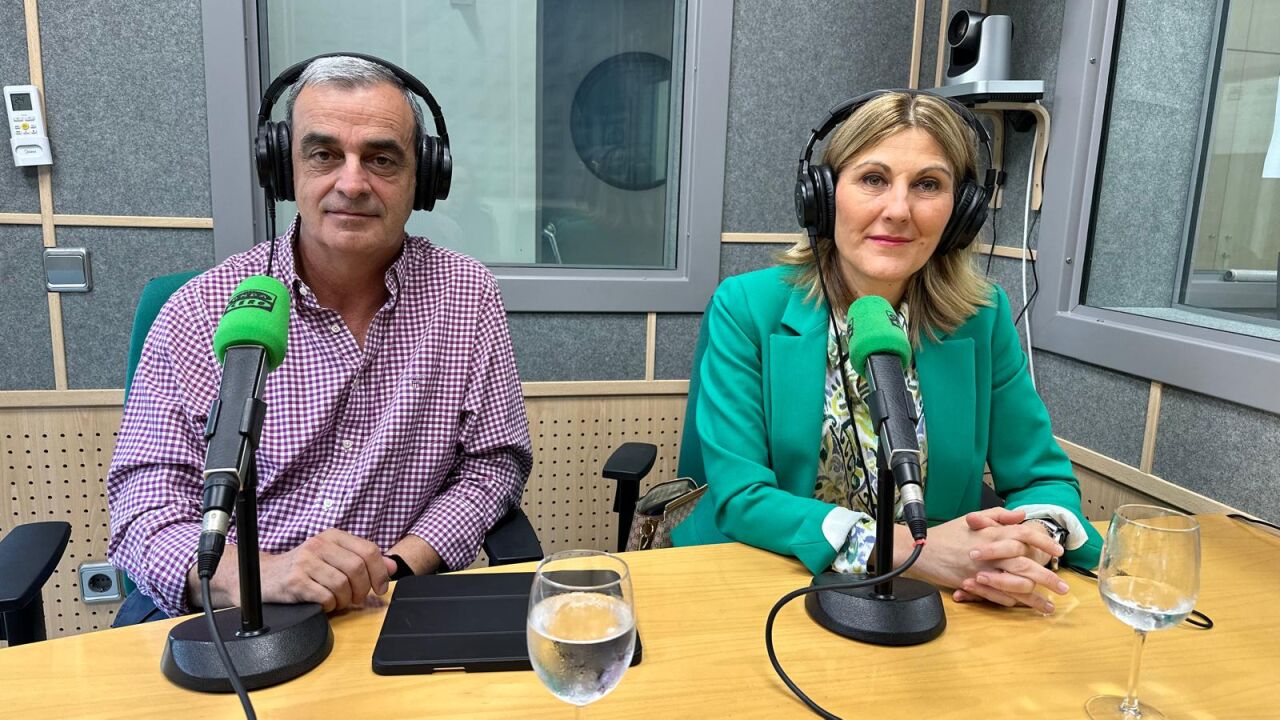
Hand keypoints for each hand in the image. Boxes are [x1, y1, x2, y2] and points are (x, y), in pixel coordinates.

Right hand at [256, 529, 396, 611]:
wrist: (264, 575)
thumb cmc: (302, 568)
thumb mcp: (332, 557)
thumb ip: (362, 559)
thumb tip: (392, 567)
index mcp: (332, 536)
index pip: (368, 550)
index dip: (380, 572)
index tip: (380, 588)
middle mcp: (319, 545)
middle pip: (358, 568)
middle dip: (363, 589)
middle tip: (357, 598)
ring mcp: (305, 562)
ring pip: (342, 585)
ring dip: (345, 600)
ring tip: (337, 601)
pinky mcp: (295, 581)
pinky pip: (325, 597)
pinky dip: (330, 606)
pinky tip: (323, 604)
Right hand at [904, 507, 1068, 612]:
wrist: (921, 550)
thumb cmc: (946, 535)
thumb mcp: (972, 519)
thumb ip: (998, 516)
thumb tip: (1020, 515)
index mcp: (992, 533)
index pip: (1025, 534)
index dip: (1044, 542)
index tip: (1058, 551)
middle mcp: (990, 552)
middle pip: (1026, 565)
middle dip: (1048, 578)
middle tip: (1064, 588)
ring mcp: (983, 570)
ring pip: (1015, 585)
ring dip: (1035, 598)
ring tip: (1049, 606)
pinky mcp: (974, 584)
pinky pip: (998, 596)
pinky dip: (1013, 602)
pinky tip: (1024, 606)